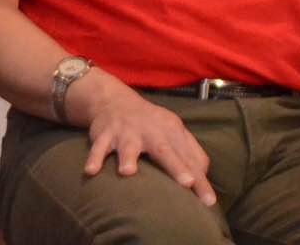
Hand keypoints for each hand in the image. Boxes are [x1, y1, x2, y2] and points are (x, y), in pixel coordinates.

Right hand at [78, 78, 216, 208]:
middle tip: (187, 183)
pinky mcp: (104, 134)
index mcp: (170, 130)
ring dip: (128, 158)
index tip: (208, 200)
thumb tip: (204, 176)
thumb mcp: (174, 131)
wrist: (113, 100)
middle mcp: (149, 130)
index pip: (188, 158)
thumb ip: (191, 152)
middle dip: (176, 166)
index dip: (199, 179)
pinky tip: (91, 171)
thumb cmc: (150, 124)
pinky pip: (98, 147)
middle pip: (164, 149)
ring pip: (128, 146)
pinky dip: (94, 158)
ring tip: (127, 172)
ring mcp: (125, 131)